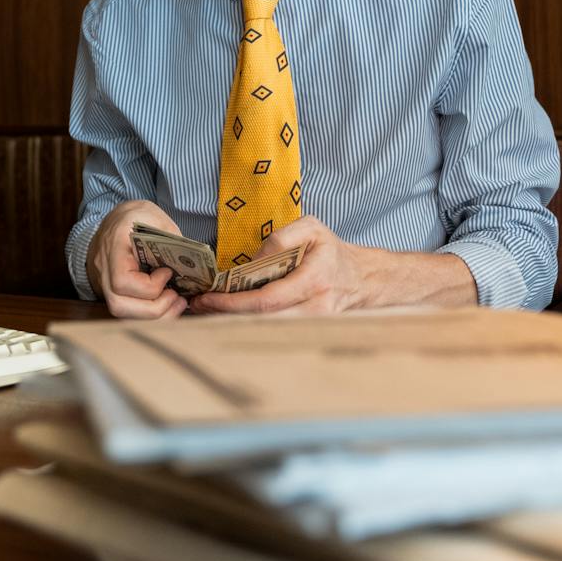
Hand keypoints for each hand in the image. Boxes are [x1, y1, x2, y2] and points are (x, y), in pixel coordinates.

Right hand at [86, 200, 188, 319]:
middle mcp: (103, 269)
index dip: (149, 286)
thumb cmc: (136, 217)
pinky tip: (167, 305)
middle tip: (176, 297)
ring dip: (153, 315)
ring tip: (176, 304)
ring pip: (121, 313)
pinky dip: (149, 313)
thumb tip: (191, 265)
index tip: (168, 273)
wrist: (114, 220)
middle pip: (119, 305)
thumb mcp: (156, 217)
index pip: (122, 281)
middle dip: (153, 309)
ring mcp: (103, 282)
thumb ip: (171, 240)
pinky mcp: (112, 292)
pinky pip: (127, 310)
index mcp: (114, 246)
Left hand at [187, 215, 368, 316]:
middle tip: (197, 306)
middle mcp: (316, 308)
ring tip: (206, 311)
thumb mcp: (312, 228)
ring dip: (234, 323)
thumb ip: (281, 238)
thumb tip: (252, 263)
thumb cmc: (332, 251)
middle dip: (226, 316)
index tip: (207, 297)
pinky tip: (229, 316)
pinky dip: (250, 325)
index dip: (234, 302)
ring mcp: (313, 325)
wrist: (364, 278)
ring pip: (267, 331)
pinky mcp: (308, 332)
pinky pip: (275, 331)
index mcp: (315, 279)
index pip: (267, 299)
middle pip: (263, 321)